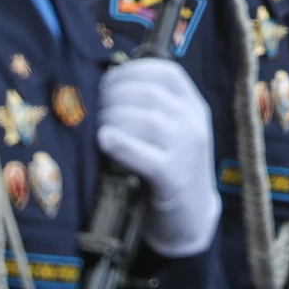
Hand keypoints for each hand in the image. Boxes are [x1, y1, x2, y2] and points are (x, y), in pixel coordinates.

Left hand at [97, 58, 221, 258]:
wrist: (192, 217)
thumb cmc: (172, 168)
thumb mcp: (173, 132)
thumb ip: (152, 108)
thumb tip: (104, 85)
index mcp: (195, 106)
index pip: (167, 72)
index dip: (132, 71)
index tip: (107, 80)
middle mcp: (194, 123)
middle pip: (151, 94)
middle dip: (114, 95)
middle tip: (93, 106)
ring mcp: (187, 150)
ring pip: (147, 120)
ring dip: (113, 118)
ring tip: (96, 126)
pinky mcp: (174, 178)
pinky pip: (144, 155)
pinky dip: (120, 144)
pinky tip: (103, 140)